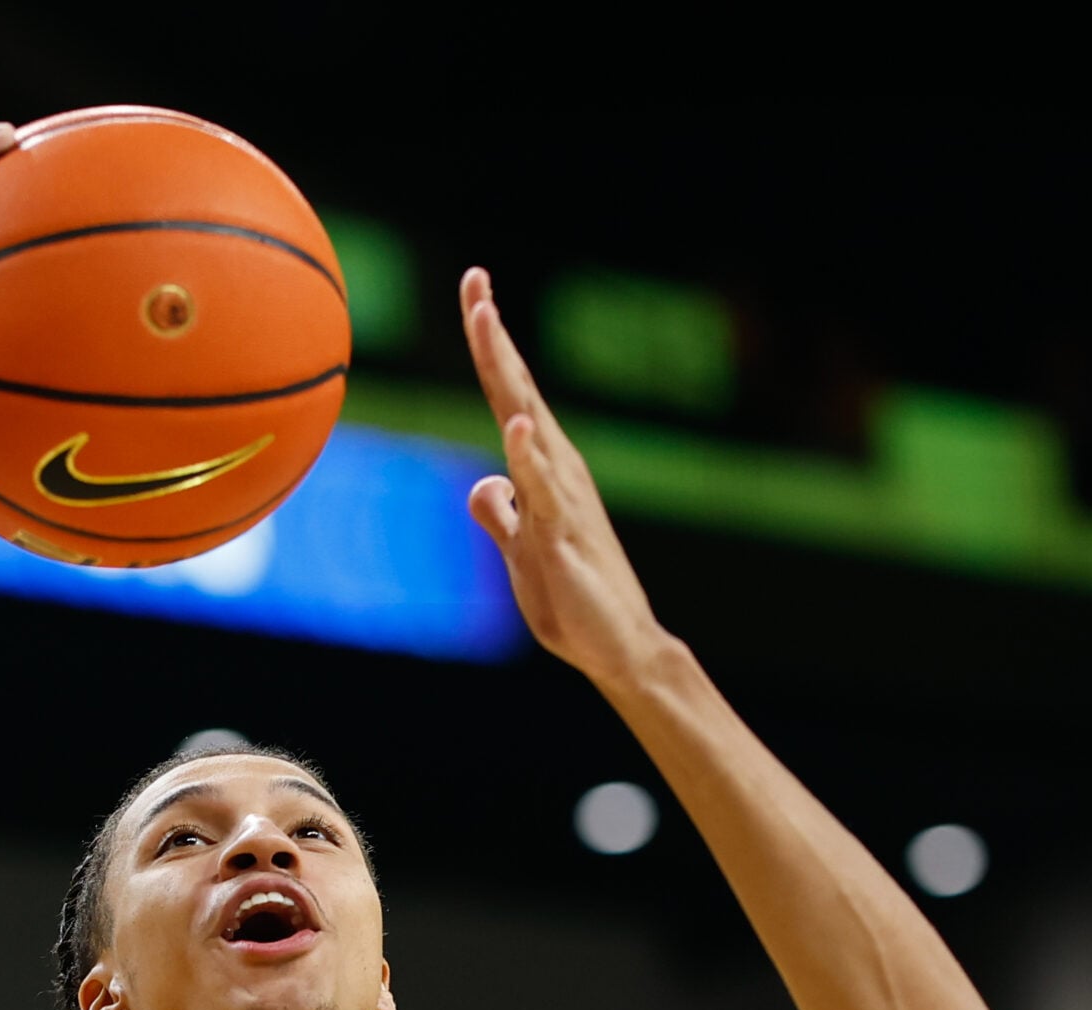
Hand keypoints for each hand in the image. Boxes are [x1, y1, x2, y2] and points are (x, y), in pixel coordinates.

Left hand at [458, 268, 667, 684]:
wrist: (617, 648)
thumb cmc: (573, 599)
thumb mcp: (519, 549)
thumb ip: (500, 514)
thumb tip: (485, 483)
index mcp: (542, 471)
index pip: (510, 396)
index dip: (490, 346)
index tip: (475, 292)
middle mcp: (556, 471)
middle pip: (517, 391)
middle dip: (493, 336)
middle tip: (475, 279)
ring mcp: (562, 498)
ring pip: (528, 423)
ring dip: (507, 371)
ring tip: (486, 320)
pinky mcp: (564, 535)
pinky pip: (543, 490)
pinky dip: (530, 455)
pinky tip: (518, 424)